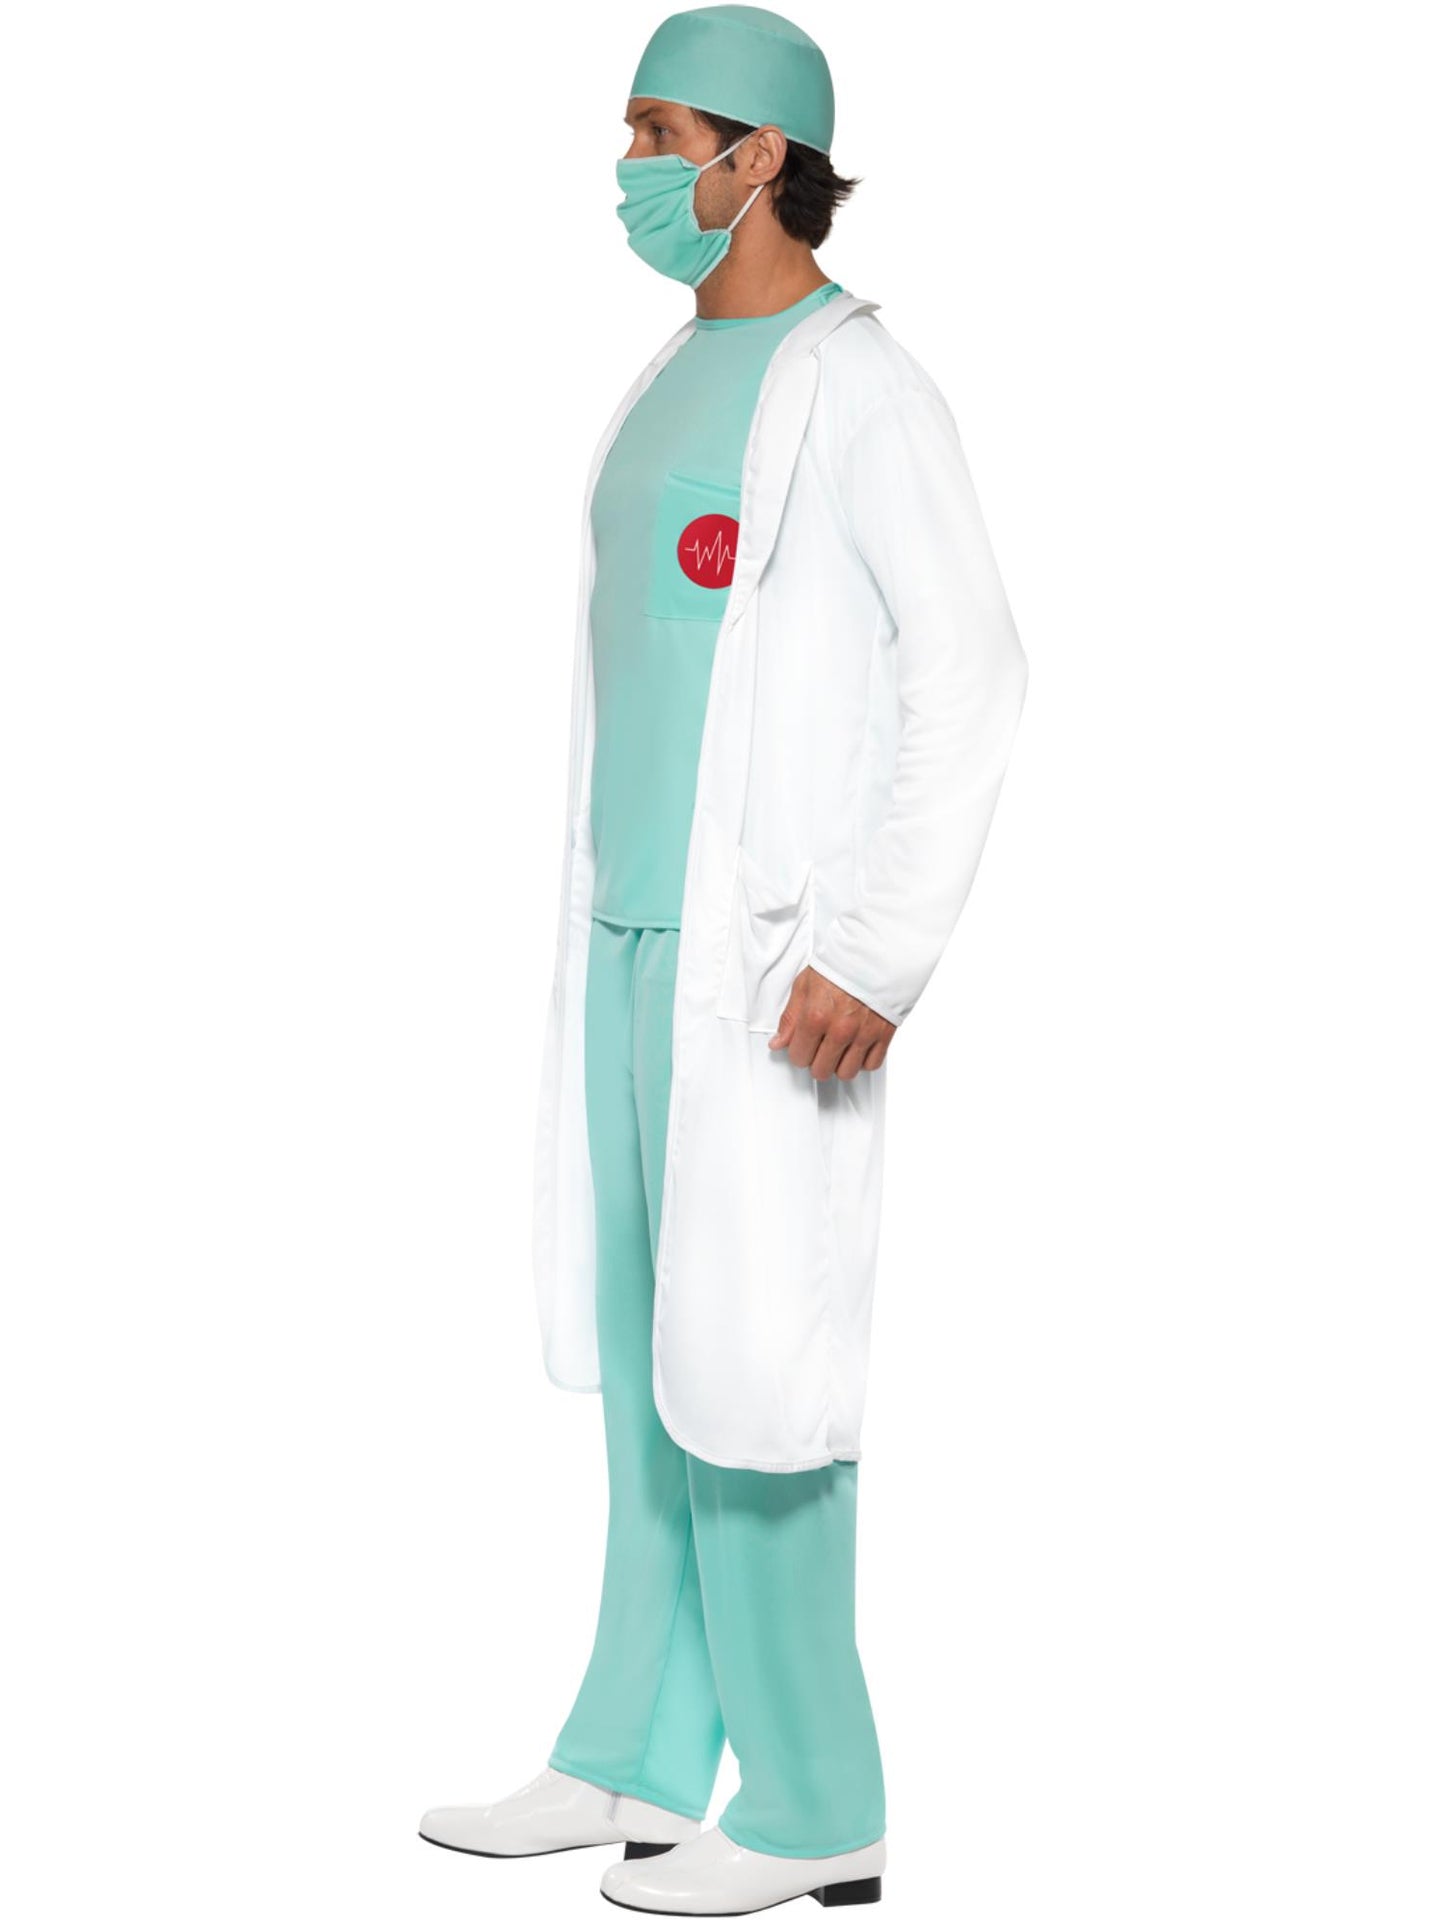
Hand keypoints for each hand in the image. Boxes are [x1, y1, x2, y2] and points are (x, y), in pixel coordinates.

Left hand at [768, 967, 896, 1080]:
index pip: (799, 1056)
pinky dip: (863, 1060)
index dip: (797, 1052)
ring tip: (837, 1050)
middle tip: (818, 1048)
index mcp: (816, 1017)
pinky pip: (872, 1064)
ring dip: (839, 1065)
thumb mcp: (804, 985)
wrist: (874, 953)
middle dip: (816, 1061)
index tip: (801, 1045)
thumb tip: (779, 1042)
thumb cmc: (839, 965)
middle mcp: (840, 1030)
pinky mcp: (884, 1034)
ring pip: (846, 1073)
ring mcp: (863, 1034)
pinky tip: (856, 1047)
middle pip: (821, 1070)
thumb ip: (790, 1018)